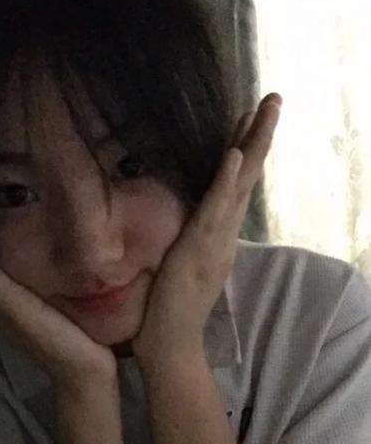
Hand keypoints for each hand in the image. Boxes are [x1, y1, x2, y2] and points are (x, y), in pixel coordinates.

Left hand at [131, 92, 282, 366]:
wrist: (170, 345)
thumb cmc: (170, 307)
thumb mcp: (183, 263)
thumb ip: (192, 239)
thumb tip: (190, 221)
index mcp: (219, 234)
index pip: (236, 184)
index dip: (245, 148)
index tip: (250, 117)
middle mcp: (223, 233)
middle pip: (247, 176)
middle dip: (260, 135)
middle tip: (273, 98)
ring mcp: (214, 241)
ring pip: (239, 186)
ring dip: (253, 145)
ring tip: (266, 108)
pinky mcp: (199, 252)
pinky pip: (214, 212)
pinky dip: (226, 183)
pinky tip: (234, 155)